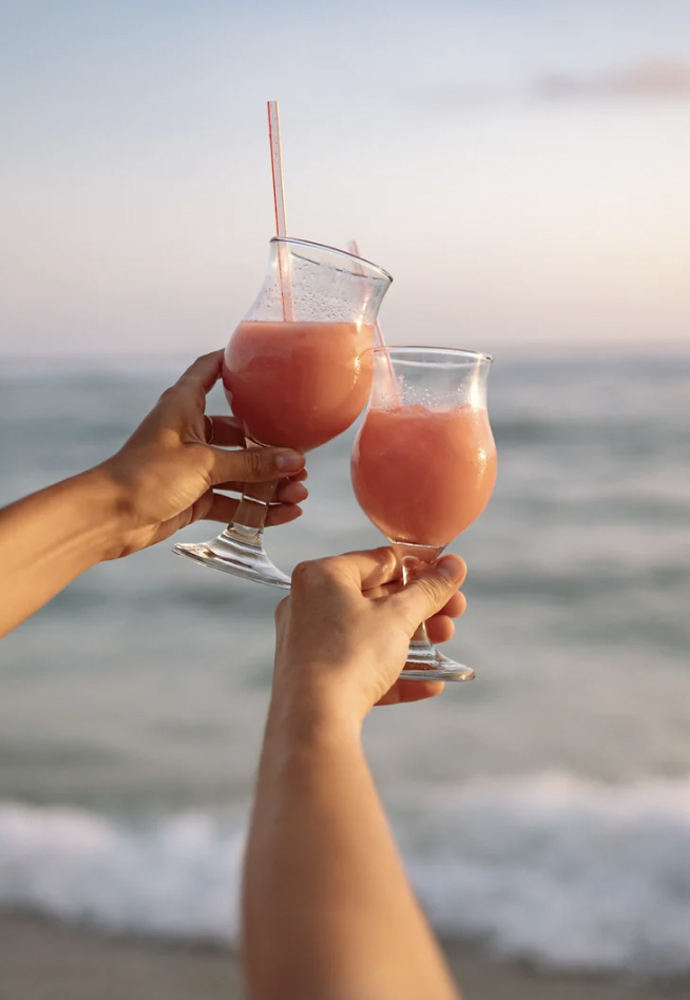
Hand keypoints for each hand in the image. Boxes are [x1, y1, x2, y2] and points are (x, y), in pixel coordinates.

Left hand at [98, 351, 307, 557]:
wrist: (108, 518)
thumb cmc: (146, 476)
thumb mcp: (204, 464)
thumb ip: (251, 465)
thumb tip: (294, 460)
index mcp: (184, 406)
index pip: (211, 371)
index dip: (235, 363)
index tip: (265, 361)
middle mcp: (190, 432)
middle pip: (239, 433)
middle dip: (271, 449)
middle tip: (301, 460)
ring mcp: (193, 467)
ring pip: (240, 472)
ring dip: (269, 483)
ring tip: (300, 492)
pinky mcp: (194, 497)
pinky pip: (233, 500)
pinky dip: (256, 508)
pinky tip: (284, 513)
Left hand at [273, 547, 466, 724]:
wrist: (313, 719)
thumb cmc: (348, 655)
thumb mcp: (398, 617)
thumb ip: (428, 590)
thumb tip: (454, 566)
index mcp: (321, 576)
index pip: (377, 562)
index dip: (417, 569)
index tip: (446, 579)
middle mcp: (308, 603)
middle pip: (376, 599)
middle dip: (420, 609)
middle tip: (453, 614)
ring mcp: (309, 642)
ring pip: (370, 635)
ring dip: (413, 640)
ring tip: (444, 645)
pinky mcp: (315, 677)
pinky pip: (359, 666)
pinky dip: (392, 670)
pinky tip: (430, 683)